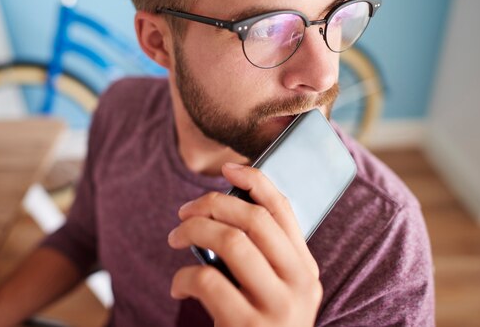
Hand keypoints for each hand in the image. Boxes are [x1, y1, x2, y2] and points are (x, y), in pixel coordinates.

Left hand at [168, 162, 321, 326]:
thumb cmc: (259, 325)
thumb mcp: (273, 289)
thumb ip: (263, 254)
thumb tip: (226, 206)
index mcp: (305, 268)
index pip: (284, 209)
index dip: (255, 181)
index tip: (227, 168)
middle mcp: (299, 284)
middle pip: (254, 219)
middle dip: (211, 203)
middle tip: (183, 212)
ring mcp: (277, 308)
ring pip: (231, 242)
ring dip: (193, 231)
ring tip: (174, 238)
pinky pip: (207, 281)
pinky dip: (183, 275)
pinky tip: (178, 284)